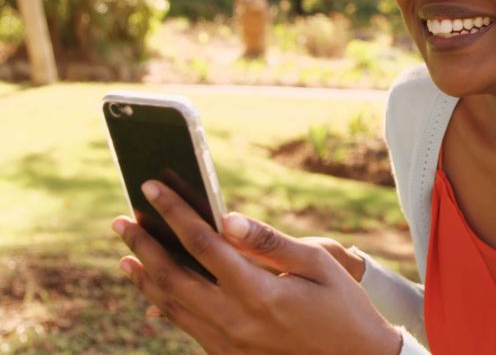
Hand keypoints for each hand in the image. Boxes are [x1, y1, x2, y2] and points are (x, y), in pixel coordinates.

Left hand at [111, 181, 400, 354]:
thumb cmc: (343, 306)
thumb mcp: (318, 265)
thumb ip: (269, 241)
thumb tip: (226, 218)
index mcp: (260, 293)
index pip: (203, 245)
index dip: (174, 213)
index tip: (152, 188)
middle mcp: (236, 321)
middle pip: (173, 277)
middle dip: (144, 245)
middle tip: (122, 220)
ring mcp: (228, 342)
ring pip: (171, 306)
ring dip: (145, 275)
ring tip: (128, 251)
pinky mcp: (228, 354)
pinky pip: (186, 326)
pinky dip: (164, 304)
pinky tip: (154, 290)